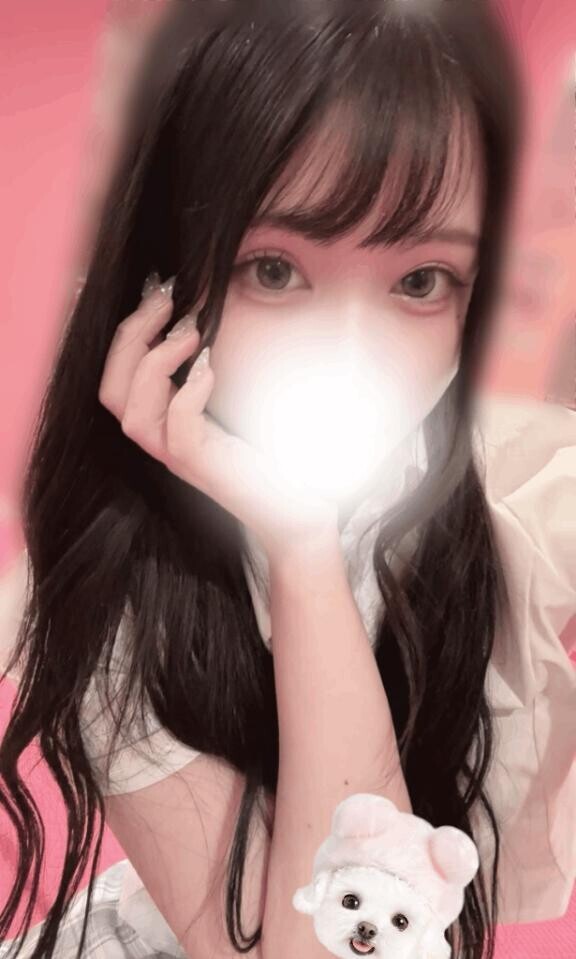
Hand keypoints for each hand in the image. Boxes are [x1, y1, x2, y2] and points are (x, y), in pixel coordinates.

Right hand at [98, 278, 339, 563]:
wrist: (295, 512)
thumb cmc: (270, 457)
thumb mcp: (235, 404)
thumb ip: (212, 370)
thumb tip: (207, 318)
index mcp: (163, 422)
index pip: (115, 378)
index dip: (127, 333)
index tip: (158, 292)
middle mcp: (162, 440)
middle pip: (111, 391)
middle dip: (132, 337)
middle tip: (167, 300)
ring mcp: (178, 458)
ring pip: (132, 413)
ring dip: (156, 362)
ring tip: (192, 333)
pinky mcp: (202, 468)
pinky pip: (177, 431)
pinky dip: (187, 394)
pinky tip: (210, 369)